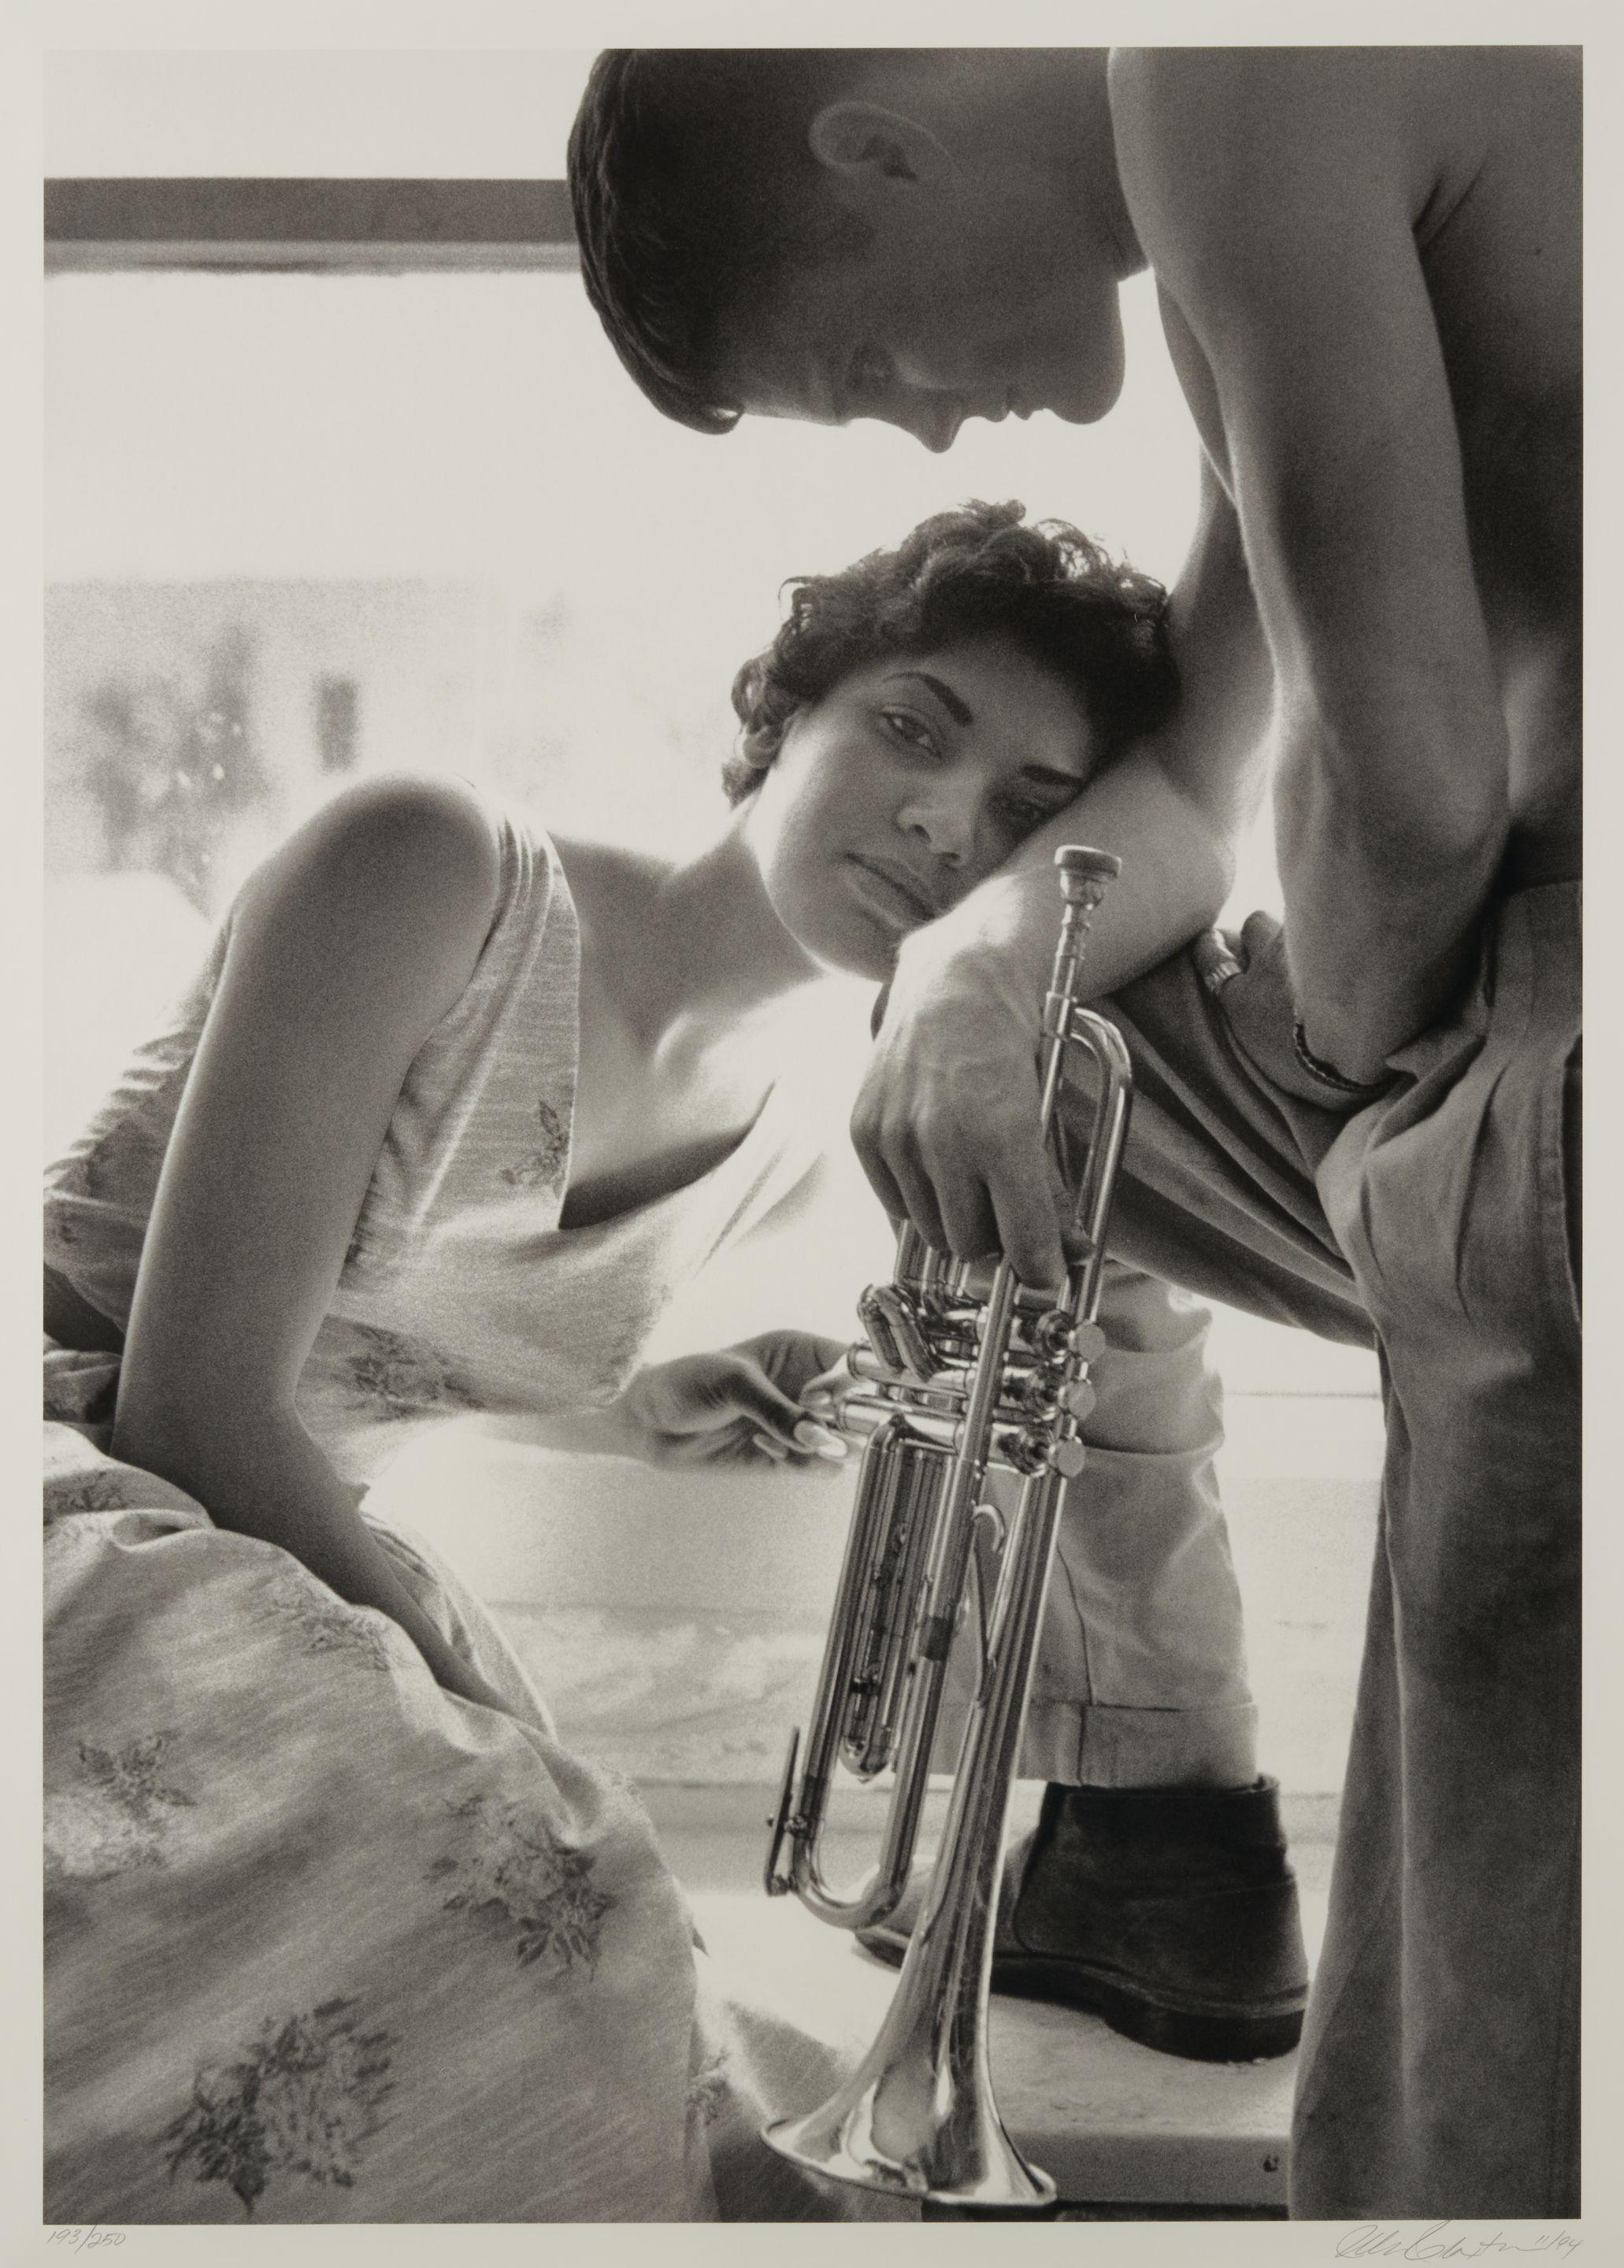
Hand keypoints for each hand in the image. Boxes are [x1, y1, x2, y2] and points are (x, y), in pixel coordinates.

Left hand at [618, 1331, 850, 1471]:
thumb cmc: (685, 1383)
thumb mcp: (734, 1384)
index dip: (850, 1382)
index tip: (821, 1398)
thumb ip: (782, 1412)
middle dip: (842, 1422)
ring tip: (781, 1440)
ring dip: (821, 1447)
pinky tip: (763, 1449)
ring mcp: (798, 1424)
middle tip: (809, 1427)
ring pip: (846, 1443)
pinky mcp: (786, 1457)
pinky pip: (819, 1468)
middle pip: (860, 1407)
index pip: (854, 1363)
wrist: (647, 1421)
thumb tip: (824, 1440)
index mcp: (800, 1351)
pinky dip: (802, 1465)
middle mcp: (807, 1386)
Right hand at [853, 910, 1069, 1291]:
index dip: (1040, 1268)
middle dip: (997, 1240)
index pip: (1023, 1238)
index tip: (1046, 1276)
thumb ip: (1053, 1186)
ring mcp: (897, 1137)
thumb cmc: (1009, 1045)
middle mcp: (944, 1140)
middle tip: (1010, 1215)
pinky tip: (937, 1165)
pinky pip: (895, 1204)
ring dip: (957, 1220)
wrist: (953, 984)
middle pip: (973, 1245)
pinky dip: (920, 1199)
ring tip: (973, 1181)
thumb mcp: (1046, 1112)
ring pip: (932, 1231)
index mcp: (1002, 1134)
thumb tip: (1067, 1250)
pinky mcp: (865, 1132)